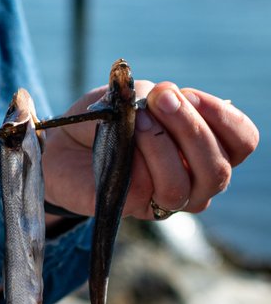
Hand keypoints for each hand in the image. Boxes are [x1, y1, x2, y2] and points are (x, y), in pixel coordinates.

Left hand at [42, 81, 258, 219]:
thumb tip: (167, 99)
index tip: (186, 94)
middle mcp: (195, 180)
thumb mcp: (133, 95)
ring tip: (137, 120)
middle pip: (218, 167)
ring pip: (182, 185)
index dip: (223, 118)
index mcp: (207, 149)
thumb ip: (155, 97)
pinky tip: (116, 145)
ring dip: (160, 145)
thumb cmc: (107, 118)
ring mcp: (165, 200)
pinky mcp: (132, 209)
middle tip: (159, 99)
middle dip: (190, 128)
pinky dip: (132, 163)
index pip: (242, 142)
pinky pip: (144, 192)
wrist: (60, 142)